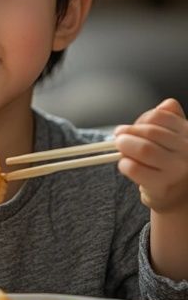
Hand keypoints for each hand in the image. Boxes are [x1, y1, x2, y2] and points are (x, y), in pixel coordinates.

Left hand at [114, 98, 187, 213]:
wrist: (176, 194)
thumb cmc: (170, 162)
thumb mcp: (175, 137)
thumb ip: (169, 118)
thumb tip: (162, 106)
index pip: (160, 116)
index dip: (142, 119)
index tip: (132, 126)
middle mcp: (187, 151)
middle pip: (150, 132)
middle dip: (129, 132)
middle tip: (119, 136)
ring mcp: (176, 169)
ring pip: (144, 149)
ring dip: (125, 146)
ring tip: (120, 147)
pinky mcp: (162, 185)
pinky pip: (135, 168)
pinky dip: (124, 163)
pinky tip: (125, 164)